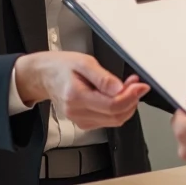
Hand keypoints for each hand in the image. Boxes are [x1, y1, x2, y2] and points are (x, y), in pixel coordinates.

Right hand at [15, 51, 148, 129]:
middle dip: (131, 100)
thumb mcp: (83, 61)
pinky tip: (116, 96)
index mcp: (76, 96)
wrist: (44, 75)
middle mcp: (77, 112)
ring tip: (126, 87)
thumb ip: (103, 77)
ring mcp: (80, 120)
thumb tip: (120, 89)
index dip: (131, 97)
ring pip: (114, 120)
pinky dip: (117, 109)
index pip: (112, 106)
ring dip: (126, 105)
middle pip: (116, 116)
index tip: (140, 86)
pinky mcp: (83, 122)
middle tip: (135, 84)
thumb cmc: (61, 66)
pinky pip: (108, 120)